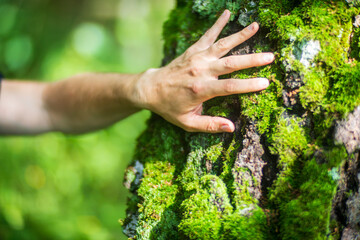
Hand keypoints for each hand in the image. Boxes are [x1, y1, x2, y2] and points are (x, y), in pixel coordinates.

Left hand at [134, 10, 273, 132]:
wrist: (151, 89)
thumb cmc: (170, 108)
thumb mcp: (187, 123)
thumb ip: (209, 125)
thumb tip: (232, 127)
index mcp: (200, 90)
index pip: (230, 87)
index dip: (248, 85)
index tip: (265, 82)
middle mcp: (200, 71)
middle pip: (230, 63)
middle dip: (252, 59)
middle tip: (270, 56)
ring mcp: (196, 58)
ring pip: (222, 45)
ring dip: (239, 36)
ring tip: (256, 26)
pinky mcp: (193, 50)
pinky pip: (207, 35)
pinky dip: (217, 24)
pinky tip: (227, 12)